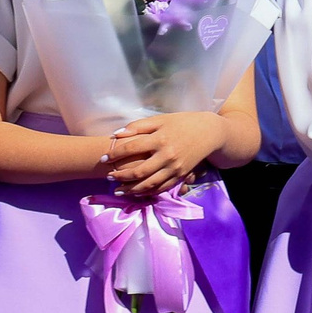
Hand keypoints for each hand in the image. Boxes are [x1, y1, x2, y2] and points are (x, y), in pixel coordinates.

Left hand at [101, 111, 226, 198]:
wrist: (209, 132)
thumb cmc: (183, 123)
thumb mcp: (161, 119)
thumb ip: (138, 126)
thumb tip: (117, 134)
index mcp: (159, 139)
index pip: (131, 148)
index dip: (114, 154)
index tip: (102, 159)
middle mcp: (167, 155)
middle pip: (138, 171)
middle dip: (120, 176)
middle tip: (108, 178)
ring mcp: (175, 167)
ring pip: (149, 184)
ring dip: (132, 189)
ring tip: (118, 190)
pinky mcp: (181, 175)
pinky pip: (162, 188)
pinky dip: (149, 192)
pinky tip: (138, 193)